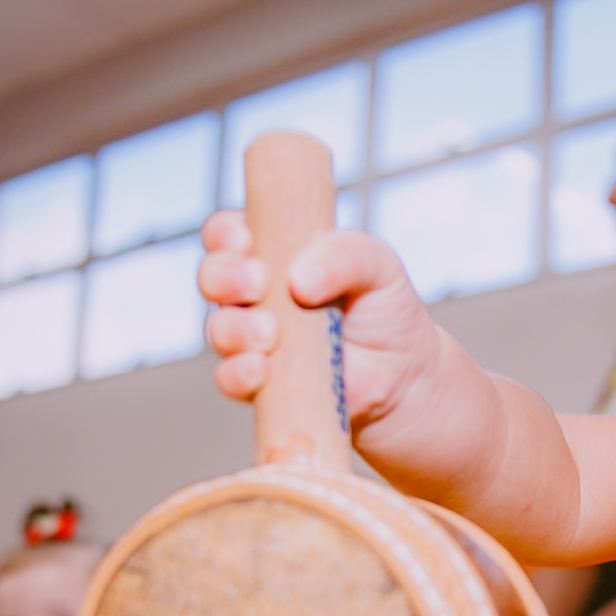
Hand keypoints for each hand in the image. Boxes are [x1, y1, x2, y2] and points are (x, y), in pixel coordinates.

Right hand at [198, 210, 443, 428]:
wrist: (403, 375)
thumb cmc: (384, 308)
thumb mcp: (377, 264)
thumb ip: (343, 255)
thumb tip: (299, 281)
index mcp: (273, 251)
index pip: (228, 233)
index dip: (225, 234)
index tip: (247, 241)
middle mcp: (253, 293)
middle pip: (211, 276)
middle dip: (225, 277)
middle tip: (260, 284)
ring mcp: (251, 339)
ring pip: (218, 328)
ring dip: (236, 329)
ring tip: (272, 334)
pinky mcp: (258, 382)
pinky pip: (228, 378)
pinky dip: (238, 373)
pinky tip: (262, 369)